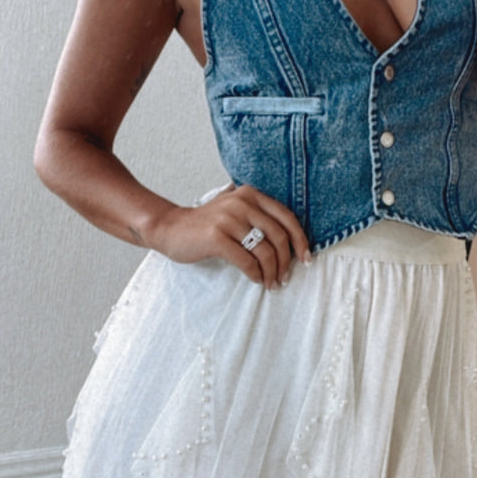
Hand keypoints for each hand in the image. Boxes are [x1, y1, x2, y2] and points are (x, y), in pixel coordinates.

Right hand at [156, 183, 311, 287]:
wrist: (171, 228)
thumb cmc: (207, 225)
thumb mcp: (234, 209)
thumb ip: (258, 215)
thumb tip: (293, 240)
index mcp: (251, 194)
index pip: (287, 217)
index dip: (300, 240)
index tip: (306, 259)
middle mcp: (241, 203)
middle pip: (279, 236)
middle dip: (286, 262)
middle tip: (284, 278)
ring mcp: (228, 219)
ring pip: (265, 251)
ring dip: (272, 272)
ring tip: (271, 283)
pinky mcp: (216, 237)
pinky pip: (247, 261)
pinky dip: (255, 274)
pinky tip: (256, 279)